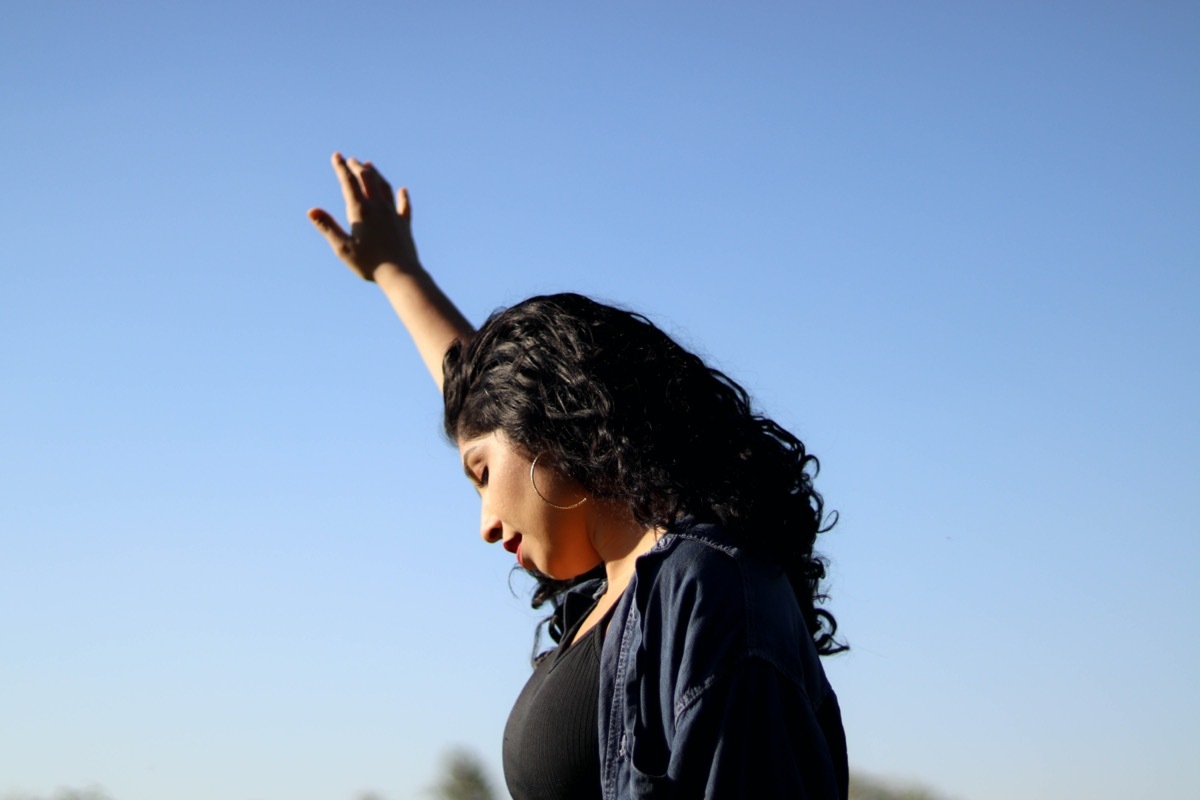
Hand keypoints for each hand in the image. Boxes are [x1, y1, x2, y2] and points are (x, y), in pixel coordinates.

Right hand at [308, 153, 419, 281]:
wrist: (400, 274)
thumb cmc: (369, 263)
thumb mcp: (342, 247)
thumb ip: (327, 227)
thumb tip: (311, 211)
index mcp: (361, 211)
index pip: (349, 183)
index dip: (341, 168)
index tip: (336, 155)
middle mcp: (378, 207)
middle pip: (368, 179)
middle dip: (358, 167)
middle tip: (350, 160)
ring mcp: (393, 214)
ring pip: (385, 187)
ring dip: (376, 175)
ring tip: (370, 166)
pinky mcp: (404, 224)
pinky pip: (404, 206)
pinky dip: (402, 196)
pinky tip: (403, 190)